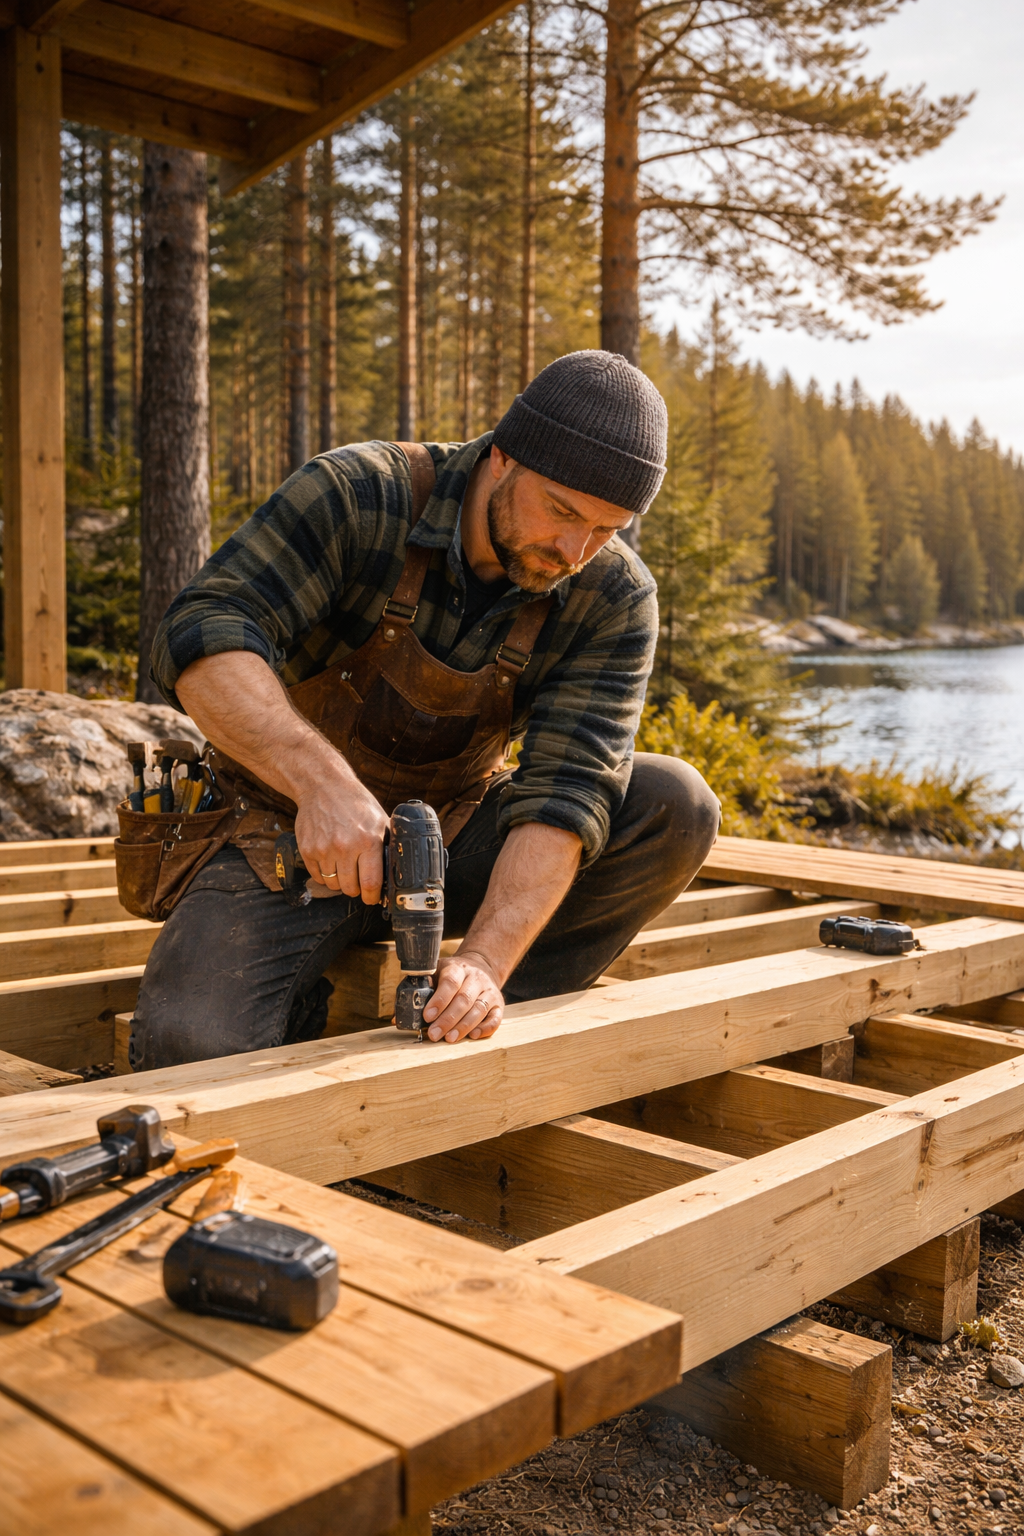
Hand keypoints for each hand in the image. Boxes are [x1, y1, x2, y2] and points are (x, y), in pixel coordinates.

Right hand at [293, 774, 388, 903]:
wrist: (323, 786)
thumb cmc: (355, 802)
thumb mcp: (380, 819)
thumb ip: (388, 844)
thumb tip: (399, 868)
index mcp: (368, 840)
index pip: (371, 883)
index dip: (372, 896)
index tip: (372, 898)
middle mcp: (345, 847)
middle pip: (350, 888)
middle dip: (357, 889)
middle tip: (358, 881)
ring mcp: (323, 849)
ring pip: (333, 885)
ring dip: (340, 882)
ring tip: (345, 868)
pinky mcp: (307, 850)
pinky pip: (318, 877)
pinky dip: (325, 876)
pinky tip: (331, 863)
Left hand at [422, 952, 503, 1042]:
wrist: (481, 966)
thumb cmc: (452, 975)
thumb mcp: (436, 972)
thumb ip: (422, 988)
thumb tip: (401, 1013)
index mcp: (458, 968)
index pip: (450, 982)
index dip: (439, 1000)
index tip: (428, 1016)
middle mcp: (476, 978)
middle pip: (463, 999)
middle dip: (447, 1019)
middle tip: (434, 1034)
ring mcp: (489, 991)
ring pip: (478, 1010)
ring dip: (463, 1026)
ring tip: (449, 1038)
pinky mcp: (499, 1004)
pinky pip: (495, 1018)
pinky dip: (485, 1028)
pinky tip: (473, 1036)